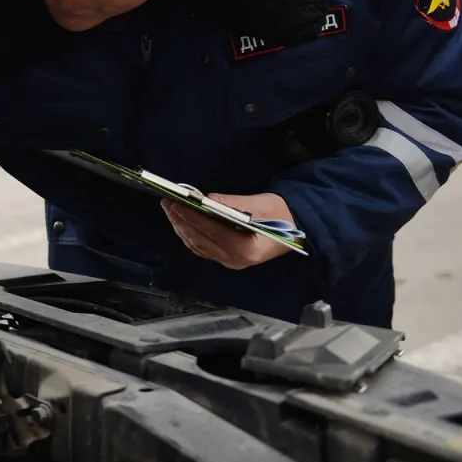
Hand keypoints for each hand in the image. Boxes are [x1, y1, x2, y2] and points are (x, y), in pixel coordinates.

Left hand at [161, 192, 294, 269]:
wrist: (296, 229)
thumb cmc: (281, 216)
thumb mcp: (260, 204)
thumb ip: (232, 203)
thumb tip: (205, 198)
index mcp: (246, 249)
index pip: (210, 230)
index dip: (190, 216)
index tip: (175, 202)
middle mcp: (235, 260)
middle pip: (199, 240)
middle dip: (180, 221)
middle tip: (166, 203)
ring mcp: (230, 263)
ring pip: (197, 246)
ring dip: (181, 228)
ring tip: (170, 211)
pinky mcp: (227, 260)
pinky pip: (202, 249)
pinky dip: (189, 236)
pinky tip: (181, 223)